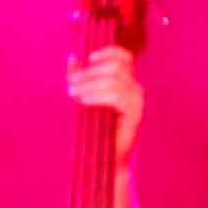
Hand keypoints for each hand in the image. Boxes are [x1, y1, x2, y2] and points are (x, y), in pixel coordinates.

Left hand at [69, 45, 145, 162]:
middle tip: (71, 85)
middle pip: (116, 66)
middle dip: (90, 73)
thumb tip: (72, 58)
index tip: (89, 58)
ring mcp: (136, 101)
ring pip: (116, 80)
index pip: (124, 57)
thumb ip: (78, 77)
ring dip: (90, 85)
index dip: (108, 52)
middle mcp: (134, 88)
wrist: (101, 155)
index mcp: (124, 80)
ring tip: (73, 94)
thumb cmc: (92, 125)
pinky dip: (97, 96)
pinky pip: (117, 96)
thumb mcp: (82, 95)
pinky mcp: (135, 114)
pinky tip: (84, 101)